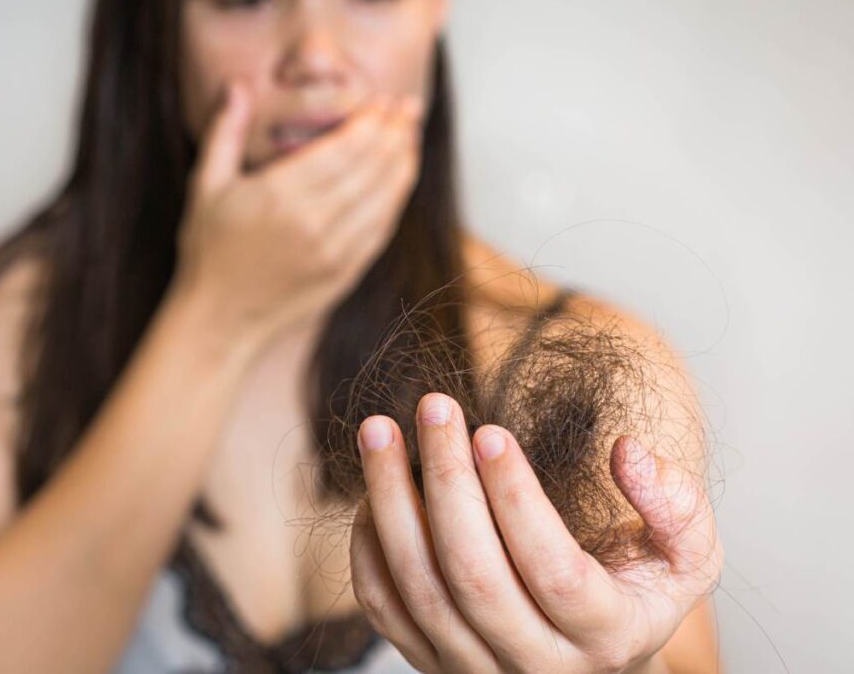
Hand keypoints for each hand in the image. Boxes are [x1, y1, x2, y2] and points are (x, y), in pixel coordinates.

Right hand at [174, 79, 424, 340]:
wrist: (220, 319)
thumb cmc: (209, 252)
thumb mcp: (205, 187)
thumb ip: (223, 133)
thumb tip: (235, 86)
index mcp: (279, 195)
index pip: (341, 149)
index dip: (369, 121)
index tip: (383, 99)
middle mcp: (313, 223)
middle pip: (369, 168)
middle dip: (395, 132)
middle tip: (409, 107)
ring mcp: (334, 252)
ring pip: (383, 198)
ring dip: (403, 163)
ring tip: (412, 135)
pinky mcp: (345, 274)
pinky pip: (381, 230)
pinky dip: (396, 200)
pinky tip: (401, 180)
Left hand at [350, 392, 722, 672]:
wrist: (588, 663)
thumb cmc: (634, 595)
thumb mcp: (685, 558)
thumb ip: (675, 506)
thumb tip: (628, 452)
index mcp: (605, 635)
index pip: (553, 569)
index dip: (517, 499)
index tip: (490, 431)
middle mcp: (537, 665)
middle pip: (475, 576)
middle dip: (447, 482)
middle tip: (434, 407)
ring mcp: (475, 669)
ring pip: (418, 588)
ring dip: (391, 502)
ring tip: (380, 431)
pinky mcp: (431, 661)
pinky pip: (384, 606)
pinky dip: (370, 544)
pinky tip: (378, 488)